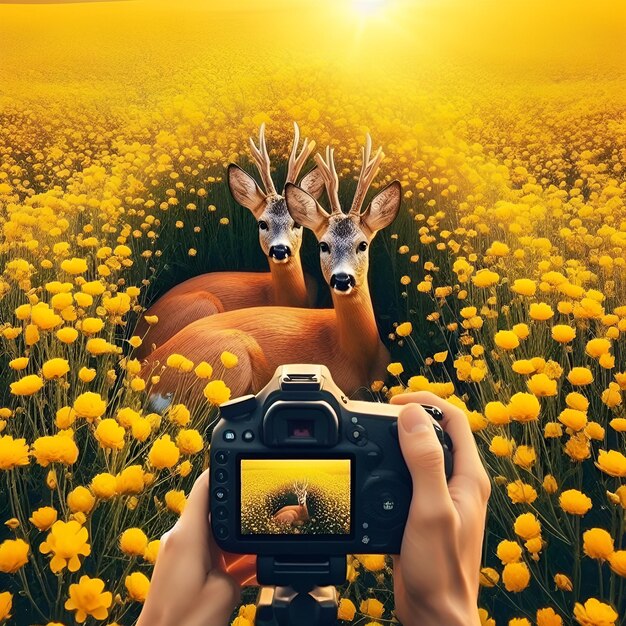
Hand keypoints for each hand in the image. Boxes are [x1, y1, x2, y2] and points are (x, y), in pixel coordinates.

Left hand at [137, 469, 256, 625]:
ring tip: (260, 537)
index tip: (240, 460)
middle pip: (212, 508)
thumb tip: (245, 561)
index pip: (204, 486)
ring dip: (234, 534)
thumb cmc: (184, 623)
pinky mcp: (180, 569)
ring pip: (213, 532)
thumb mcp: (225, 592)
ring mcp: (179, 553)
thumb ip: (240, 567)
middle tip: (263, 506)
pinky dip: (226, 554)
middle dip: (237, 507)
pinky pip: (208, 551)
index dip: (222, 468)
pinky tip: (248, 564)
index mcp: (187, 535)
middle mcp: (179, 538)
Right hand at [389, 391, 490, 625]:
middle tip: (381, 415)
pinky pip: (411, 476)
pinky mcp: (426, 510)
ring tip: (376, 436)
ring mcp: (443, 496)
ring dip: (401, 440)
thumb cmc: (440, 569)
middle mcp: (459, 482)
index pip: (454, 419)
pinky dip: (394, 464)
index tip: (396, 401)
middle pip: (438, 432)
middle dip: (411, 416)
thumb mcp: (430, 510)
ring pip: (423, 453)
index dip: (426, 402)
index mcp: (468, 476)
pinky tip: (376, 471)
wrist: (435, 613)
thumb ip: (425, 462)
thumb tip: (412, 416)